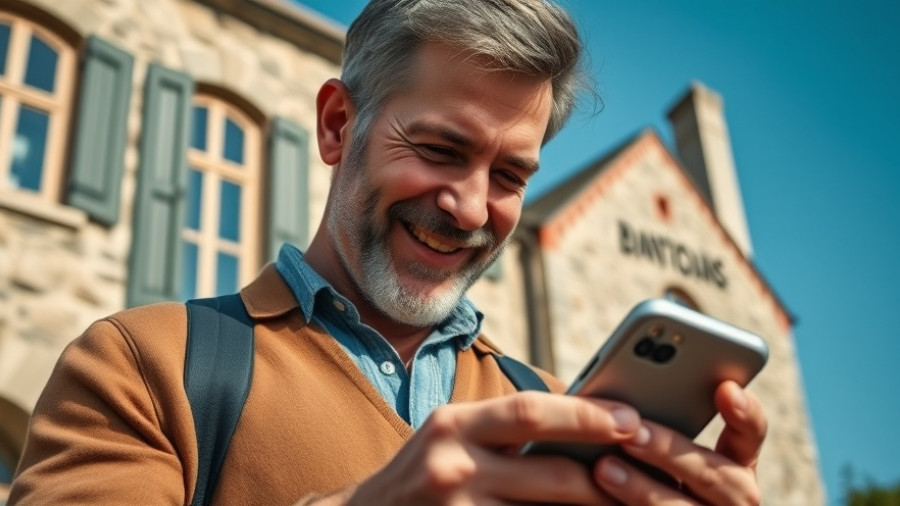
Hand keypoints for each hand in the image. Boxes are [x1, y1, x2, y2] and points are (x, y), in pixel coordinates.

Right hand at [344, 392, 641, 504]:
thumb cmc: (420, 476)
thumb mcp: (449, 438)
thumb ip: (501, 431)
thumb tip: (580, 427)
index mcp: (452, 424)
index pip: (529, 411)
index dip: (586, 414)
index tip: (630, 418)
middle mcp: (451, 464)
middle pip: (549, 471)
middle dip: (605, 477)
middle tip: (646, 471)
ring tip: (624, 502)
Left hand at [594, 381, 766, 504]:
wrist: (624, 502)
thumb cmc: (643, 472)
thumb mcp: (658, 451)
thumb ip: (656, 424)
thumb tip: (615, 399)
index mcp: (733, 466)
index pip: (750, 434)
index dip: (744, 413)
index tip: (725, 388)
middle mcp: (732, 499)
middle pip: (716, 475)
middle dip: (670, 453)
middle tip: (631, 434)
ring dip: (643, 489)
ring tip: (604, 468)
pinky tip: (592, 499)